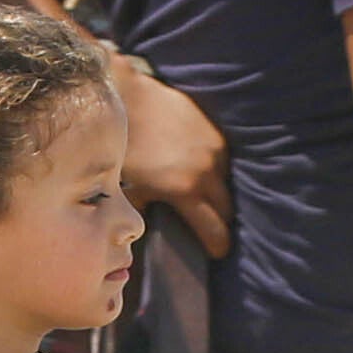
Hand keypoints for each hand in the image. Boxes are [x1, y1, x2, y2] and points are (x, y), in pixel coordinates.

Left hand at [111, 54, 233, 265]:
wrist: (131, 99)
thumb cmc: (125, 147)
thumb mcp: (130, 185)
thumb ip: (143, 210)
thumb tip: (146, 228)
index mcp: (185, 190)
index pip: (215, 230)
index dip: (217, 245)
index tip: (216, 253)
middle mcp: (206, 171)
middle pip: (227, 210)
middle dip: (221, 223)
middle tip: (212, 229)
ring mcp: (215, 150)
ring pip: (228, 184)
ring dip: (220, 195)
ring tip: (209, 202)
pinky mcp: (216, 132)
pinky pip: (225, 162)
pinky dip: (218, 172)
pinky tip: (205, 174)